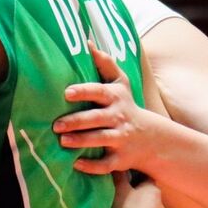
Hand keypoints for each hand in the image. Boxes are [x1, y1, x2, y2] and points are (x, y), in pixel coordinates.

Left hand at [55, 41, 160, 175]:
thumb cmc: (126, 105)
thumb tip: (86, 41)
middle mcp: (118, 118)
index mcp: (115, 98)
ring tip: (62, 141)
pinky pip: (106, 164)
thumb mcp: (120, 83)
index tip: (67, 93)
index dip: (84, 92)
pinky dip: (92, 166)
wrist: (151, 137)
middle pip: (96, 119)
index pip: (99, 92)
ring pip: (100, 141)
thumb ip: (105, 63)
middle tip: (56, 124)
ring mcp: (120, 139)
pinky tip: (76, 164)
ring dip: (81, 141)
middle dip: (76, 121)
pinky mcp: (120, 159)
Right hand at [111, 173, 165, 207]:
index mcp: (154, 189)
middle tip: (124, 195)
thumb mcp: (119, 189)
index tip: (125, 179)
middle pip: (148, 194)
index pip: (146, 178)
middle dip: (138, 194)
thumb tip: (117, 165)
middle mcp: (161, 203)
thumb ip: (119, 176)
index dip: (135, 178)